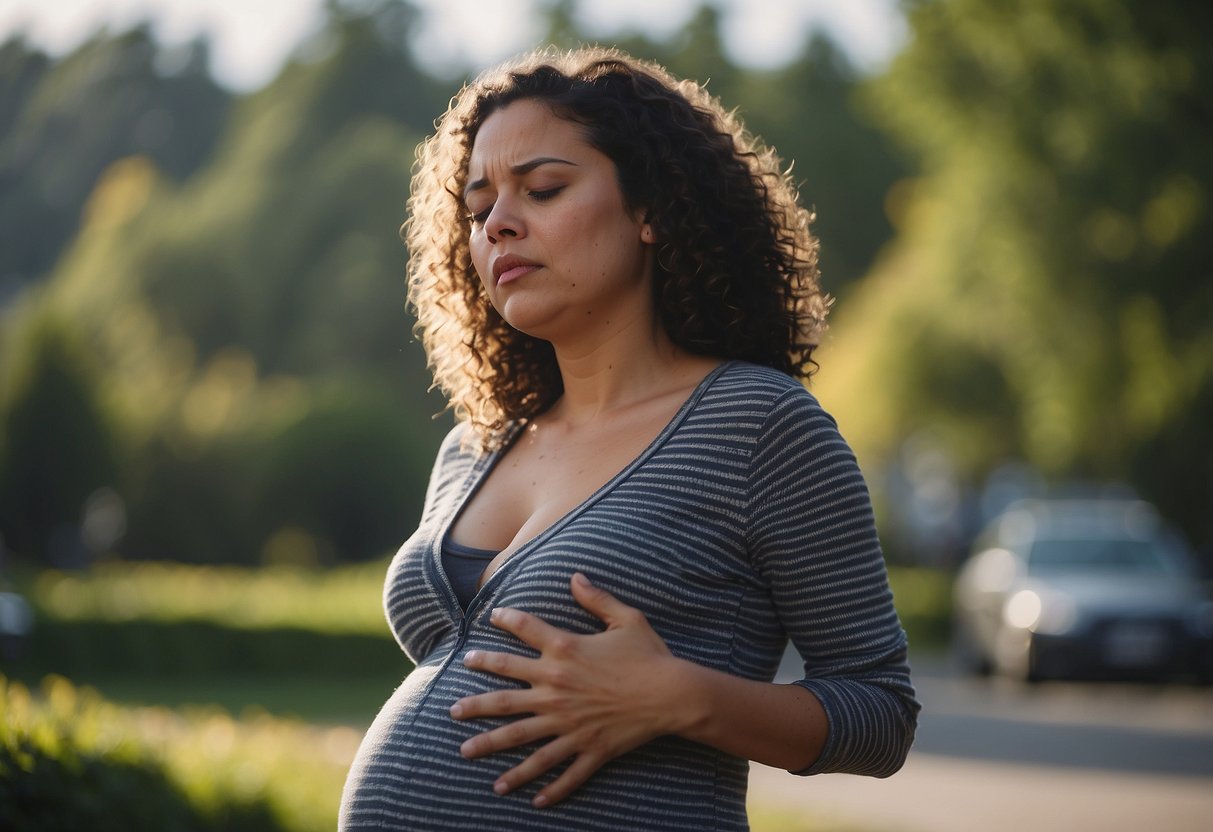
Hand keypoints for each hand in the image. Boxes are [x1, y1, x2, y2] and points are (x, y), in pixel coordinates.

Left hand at [450, 572, 683, 807]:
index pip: (525, 632)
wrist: (673, 694)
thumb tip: (575, 575)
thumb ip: (596, 598)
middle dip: (475, 703)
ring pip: (520, 737)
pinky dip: (547, 787)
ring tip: (465, 752)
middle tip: (452, 709)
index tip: (489, 620)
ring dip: (490, 746)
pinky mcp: (588, 748)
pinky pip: (562, 771)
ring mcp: (569, 723)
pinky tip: (530, 800)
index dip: (505, 622)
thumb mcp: (625, 618)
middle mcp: (558, 688)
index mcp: (566, 651)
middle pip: (505, 696)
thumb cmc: (650, 654)